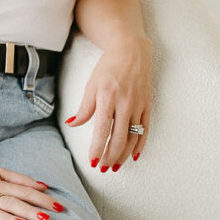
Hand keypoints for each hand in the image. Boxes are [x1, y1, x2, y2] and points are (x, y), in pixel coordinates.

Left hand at [65, 35, 151, 169]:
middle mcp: (125, 103)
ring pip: (133, 137)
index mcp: (107, 97)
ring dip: (124, 155)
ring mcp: (138, 105)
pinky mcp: (147, 105)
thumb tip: (72, 124)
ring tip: (116, 166)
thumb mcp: (91, 85)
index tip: (93, 161)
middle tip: (103, 168)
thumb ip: (84, 108)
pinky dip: (140, 144)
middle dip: (111, 156)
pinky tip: (134, 155)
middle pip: (119, 138)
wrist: (131, 50)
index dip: (97, 148)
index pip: (102, 129)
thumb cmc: (108, 67)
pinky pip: (145, 129)